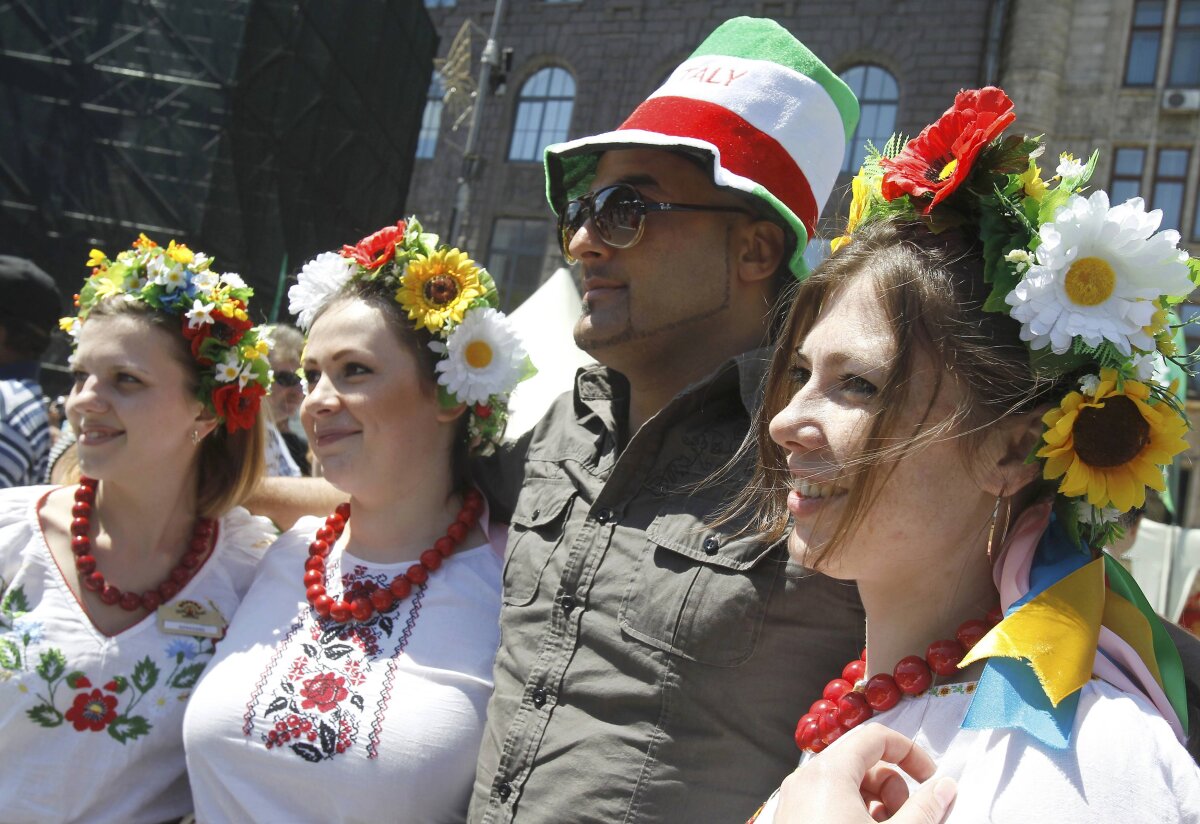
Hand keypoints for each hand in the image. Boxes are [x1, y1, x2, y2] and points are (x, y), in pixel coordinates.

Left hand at [773, 726, 955, 822]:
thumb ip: (925, 809)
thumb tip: (945, 787)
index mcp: (828, 772)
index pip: (875, 738)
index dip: (910, 753)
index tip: (933, 781)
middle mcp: (806, 779)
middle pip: (862, 762)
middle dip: (895, 788)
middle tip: (911, 822)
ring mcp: (795, 801)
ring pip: (847, 786)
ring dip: (877, 805)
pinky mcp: (792, 822)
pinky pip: (830, 803)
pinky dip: (855, 815)